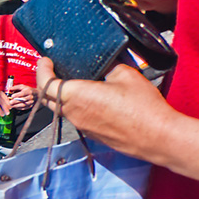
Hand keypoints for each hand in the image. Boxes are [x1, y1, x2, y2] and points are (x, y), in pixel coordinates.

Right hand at [0, 87, 11, 115]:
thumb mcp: (0, 92)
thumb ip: (4, 97)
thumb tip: (9, 105)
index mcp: (0, 93)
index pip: (6, 99)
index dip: (8, 104)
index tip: (10, 108)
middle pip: (2, 103)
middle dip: (5, 109)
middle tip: (8, 113)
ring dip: (0, 111)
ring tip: (2, 114)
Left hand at [7, 84, 34, 109]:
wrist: (36, 94)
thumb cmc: (27, 89)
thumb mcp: (22, 86)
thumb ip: (16, 87)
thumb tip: (9, 88)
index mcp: (28, 91)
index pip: (22, 93)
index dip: (17, 95)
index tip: (12, 96)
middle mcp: (30, 97)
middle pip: (22, 100)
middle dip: (15, 101)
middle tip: (10, 102)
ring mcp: (31, 102)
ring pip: (23, 104)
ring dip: (17, 105)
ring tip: (11, 105)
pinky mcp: (30, 105)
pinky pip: (24, 108)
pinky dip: (19, 108)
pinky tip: (15, 107)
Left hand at [36, 57, 167, 154]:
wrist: (156, 136)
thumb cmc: (142, 107)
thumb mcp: (126, 74)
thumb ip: (109, 66)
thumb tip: (105, 63)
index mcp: (75, 96)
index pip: (46, 83)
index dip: (42, 70)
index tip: (45, 61)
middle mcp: (72, 113)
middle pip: (48, 98)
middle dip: (47, 83)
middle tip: (54, 71)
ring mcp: (80, 126)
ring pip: (61, 109)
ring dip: (61, 96)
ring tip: (73, 83)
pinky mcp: (91, 134)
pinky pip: (76, 117)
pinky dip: (75, 106)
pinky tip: (90, 99)